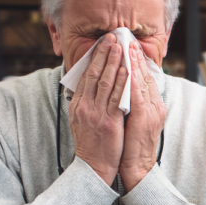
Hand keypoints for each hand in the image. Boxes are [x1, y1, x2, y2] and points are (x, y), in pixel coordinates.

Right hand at [69, 34, 126, 185]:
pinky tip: (127, 70)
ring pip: (105, 82)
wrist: (93, 167)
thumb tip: (91, 88)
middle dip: (104, 54)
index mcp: (78, 105)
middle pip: (94, 74)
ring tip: (120, 46)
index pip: (87, 76)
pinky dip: (122, 82)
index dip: (95, 58)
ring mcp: (96, 114)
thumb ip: (87, 104)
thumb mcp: (82, 121)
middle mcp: (84, 107)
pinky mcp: (108, 122)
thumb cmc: (92, 145)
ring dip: (114, 62)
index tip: (103, 44)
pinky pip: (116, 98)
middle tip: (112, 37)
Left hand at [118, 42, 166, 190]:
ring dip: (134, 63)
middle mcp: (156, 106)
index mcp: (154, 106)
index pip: (145, 79)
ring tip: (126, 47)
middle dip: (136, 57)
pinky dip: (132, 80)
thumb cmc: (132, 146)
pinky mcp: (145, 118)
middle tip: (127, 39)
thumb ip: (132, 104)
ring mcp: (152, 111)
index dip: (137, 62)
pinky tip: (126, 68)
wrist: (137, 168)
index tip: (129, 47)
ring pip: (142, 81)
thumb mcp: (134, 121)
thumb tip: (122, 89)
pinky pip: (138, 94)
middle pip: (146, 76)